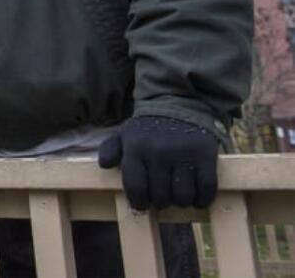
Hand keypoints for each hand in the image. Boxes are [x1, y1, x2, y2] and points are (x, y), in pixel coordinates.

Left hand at [98, 115, 218, 209]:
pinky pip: (206, 188)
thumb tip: (104, 165)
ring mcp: (182, 154)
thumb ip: (110, 149)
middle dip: (160, 202)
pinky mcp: (205, 155)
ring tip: (177, 196)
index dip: (138, 202)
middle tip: (162, 197)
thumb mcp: (125, 133)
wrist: (179, 104)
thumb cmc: (149, 128)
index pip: (135, 186)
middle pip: (160, 196)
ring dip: (180, 202)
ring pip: (182, 196)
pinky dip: (202, 199)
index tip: (142, 205)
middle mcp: (158, 152)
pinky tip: (197, 198)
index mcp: (135, 148)